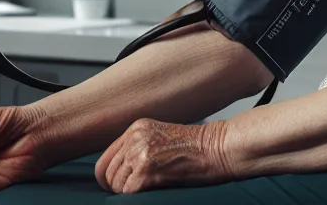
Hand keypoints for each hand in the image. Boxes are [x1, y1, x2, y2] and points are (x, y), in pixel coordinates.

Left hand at [95, 118, 235, 193]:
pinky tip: (151, 191)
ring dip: (127, 192)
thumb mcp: (162, 138)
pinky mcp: (147, 171)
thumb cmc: (198, 148)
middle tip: (130, 192)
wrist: (219, 148)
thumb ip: (140, 148)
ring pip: (116, 184)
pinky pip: (128, 192)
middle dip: (116, 186)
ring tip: (145, 190)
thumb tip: (122, 170)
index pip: (107, 156)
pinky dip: (135, 196)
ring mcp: (140, 154)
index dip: (106, 175)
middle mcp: (134, 138)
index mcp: (136, 128)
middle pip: (108, 171)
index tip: (111, 185)